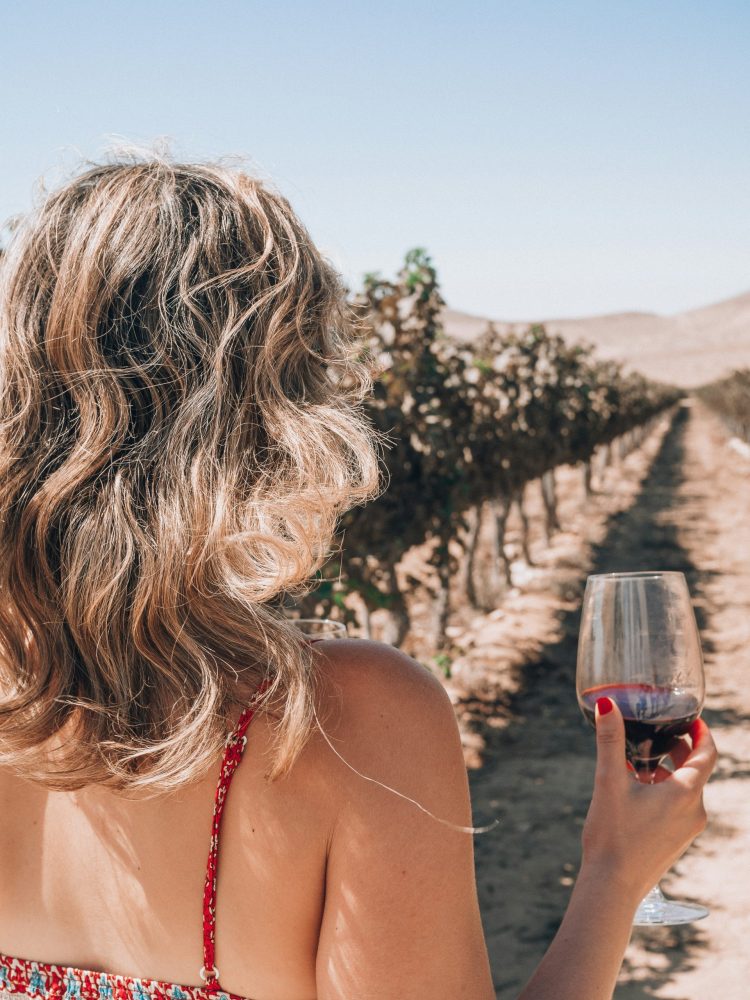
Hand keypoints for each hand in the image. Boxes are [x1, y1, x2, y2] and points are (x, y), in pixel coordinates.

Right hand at [580, 696, 716, 902]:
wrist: (612, 887)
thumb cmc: (613, 835)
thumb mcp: (609, 781)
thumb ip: (610, 740)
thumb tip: (606, 705)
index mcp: (685, 794)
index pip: (707, 754)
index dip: (702, 732)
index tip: (692, 718)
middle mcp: (694, 811)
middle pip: (696, 770)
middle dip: (679, 750)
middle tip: (658, 733)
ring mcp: (687, 829)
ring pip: (686, 789)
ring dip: (668, 771)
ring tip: (640, 762)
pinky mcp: (677, 841)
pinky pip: (678, 807)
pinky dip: (664, 791)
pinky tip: (637, 791)